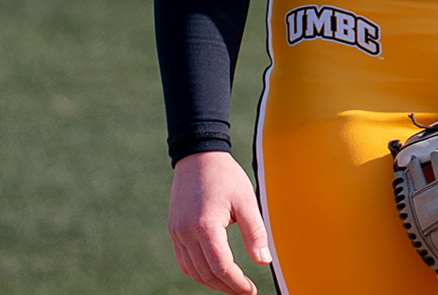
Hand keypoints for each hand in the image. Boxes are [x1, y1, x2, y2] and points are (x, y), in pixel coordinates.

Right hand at [168, 150, 272, 294]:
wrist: (198, 156)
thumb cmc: (225, 176)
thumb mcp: (246, 200)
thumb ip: (255, 232)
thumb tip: (264, 261)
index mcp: (205, 225)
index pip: (221, 266)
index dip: (237, 283)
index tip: (251, 290)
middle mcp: (186, 232)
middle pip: (206, 273)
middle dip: (227, 287)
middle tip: (245, 292)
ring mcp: (177, 232)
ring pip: (193, 271)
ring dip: (212, 282)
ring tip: (232, 285)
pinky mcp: (174, 230)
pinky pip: (184, 260)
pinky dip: (199, 272)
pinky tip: (214, 273)